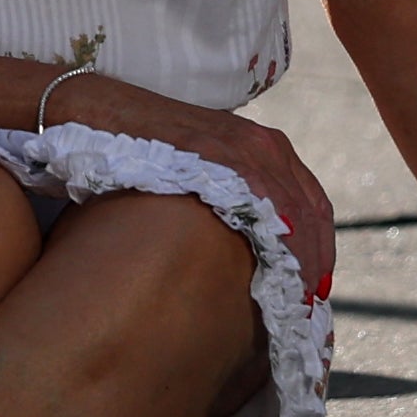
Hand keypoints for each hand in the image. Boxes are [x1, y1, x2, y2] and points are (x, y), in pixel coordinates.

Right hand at [113, 88, 332, 303]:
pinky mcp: (219, 154)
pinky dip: (277, 242)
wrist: (96, 112)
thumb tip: (240, 248)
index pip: (310, 202)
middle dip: (315, 259)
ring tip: (295, 299)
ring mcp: (244, 146)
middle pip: (311, 210)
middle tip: (308, 304)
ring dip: (300, 258)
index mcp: (264, 146)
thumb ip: (227, 195)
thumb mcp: (201, 167)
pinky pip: (263, 204)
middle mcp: (263, 144)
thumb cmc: (142, 145)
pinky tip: (274, 272)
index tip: (315, 284)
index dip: (320, 246)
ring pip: (294, 211)